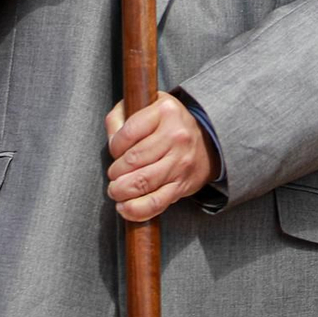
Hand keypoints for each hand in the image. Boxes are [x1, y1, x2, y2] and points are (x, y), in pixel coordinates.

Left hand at [104, 92, 217, 222]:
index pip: (128, 133)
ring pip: (143, 182)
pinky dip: (136, 209)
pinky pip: (156, 202)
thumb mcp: (149, 107)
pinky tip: (125, 208)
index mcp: (165, 112)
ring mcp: (181, 162)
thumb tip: (111, 139)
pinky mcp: (182, 185)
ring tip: (116, 190)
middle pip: (133, 160)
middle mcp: (176, 136)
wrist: (206, 144)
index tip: (114, 151)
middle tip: (113, 174)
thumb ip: (122, 116)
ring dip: (122, 191)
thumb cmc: (170, 125)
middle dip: (115, 172)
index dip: (114, 147)